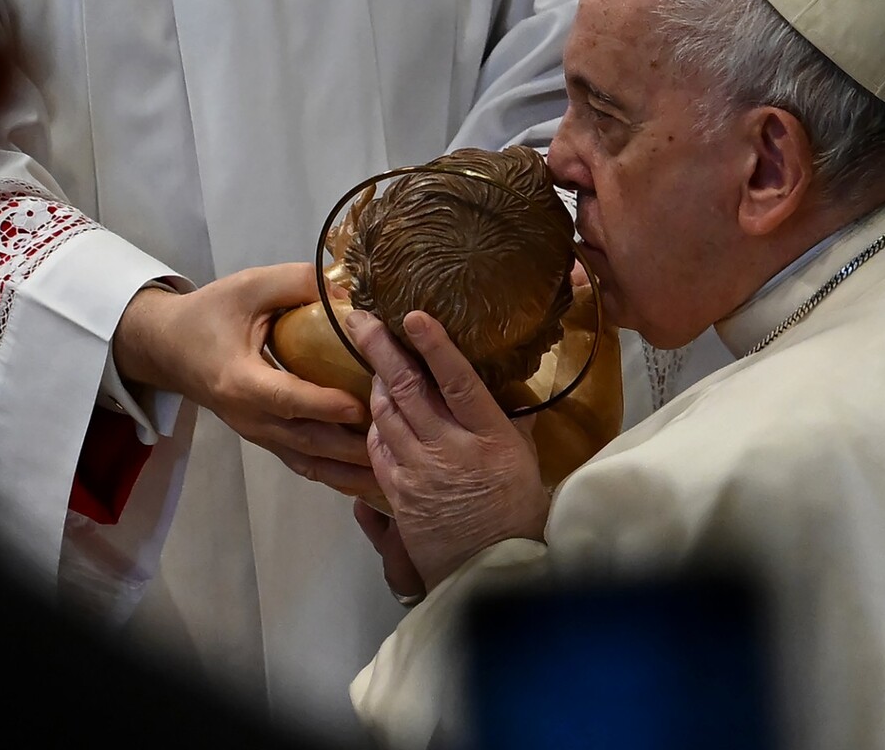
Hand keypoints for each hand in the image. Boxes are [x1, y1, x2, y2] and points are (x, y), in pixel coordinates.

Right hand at [113, 263, 378, 500]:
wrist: (167, 348)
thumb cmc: (210, 314)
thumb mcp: (248, 286)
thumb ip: (296, 283)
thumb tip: (350, 290)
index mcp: (239, 380)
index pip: (286, 398)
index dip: (324, 404)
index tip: (362, 406)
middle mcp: (249, 417)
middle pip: (306, 441)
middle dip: (352, 446)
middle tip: (398, 442)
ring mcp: (258, 435)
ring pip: (309, 461)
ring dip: (350, 469)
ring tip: (394, 471)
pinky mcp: (267, 441)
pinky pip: (306, 464)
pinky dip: (338, 473)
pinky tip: (370, 477)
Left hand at [344, 309, 549, 590]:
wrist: (490, 567)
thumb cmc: (516, 510)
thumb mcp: (524, 458)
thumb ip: (509, 419)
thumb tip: (504, 382)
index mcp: (489, 435)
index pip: (457, 380)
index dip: (434, 345)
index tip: (413, 316)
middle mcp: (450, 448)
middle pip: (408, 388)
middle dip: (380, 349)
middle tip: (360, 319)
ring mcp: (418, 470)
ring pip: (385, 413)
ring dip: (375, 381)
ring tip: (370, 356)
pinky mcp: (398, 492)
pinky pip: (377, 447)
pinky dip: (374, 423)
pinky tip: (376, 409)